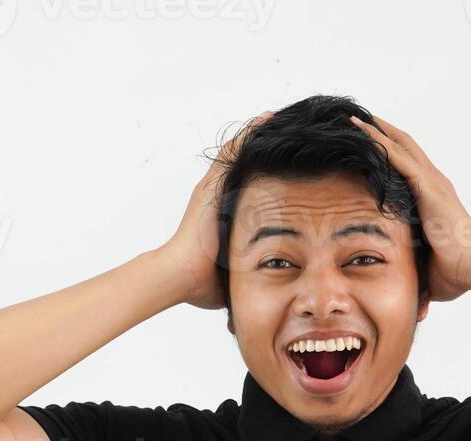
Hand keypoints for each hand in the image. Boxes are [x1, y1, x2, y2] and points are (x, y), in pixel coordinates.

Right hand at [158, 110, 273, 309]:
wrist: (179, 276)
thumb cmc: (201, 283)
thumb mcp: (235, 272)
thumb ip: (250, 272)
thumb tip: (266, 291)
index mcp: (222, 214)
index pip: (249, 186)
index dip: (266, 173)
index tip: (289, 165)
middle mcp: (216, 195)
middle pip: (245, 163)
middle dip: (265, 148)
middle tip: (290, 133)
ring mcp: (213, 188)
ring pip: (240, 152)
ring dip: (259, 135)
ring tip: (280, 118)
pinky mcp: (212, 185)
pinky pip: (234, 152)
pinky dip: (250, 134)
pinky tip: (266, 118)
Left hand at [348, 113, 470, 302]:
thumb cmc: (458, 272)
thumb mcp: (429, 275)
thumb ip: (419, 284)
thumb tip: (417, 311)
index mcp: (434, 200)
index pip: (409, 171)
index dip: (393, 156)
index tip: (375, 147)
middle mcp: (433, 184)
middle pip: (404, 148)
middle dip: (383, 132)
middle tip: (360, 119)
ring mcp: (430, 182)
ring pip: (399, 145)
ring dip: (377, 130)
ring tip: (354, 116)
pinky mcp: (426, 185)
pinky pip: (397, 156)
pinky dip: (379, 140)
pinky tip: (362, 128)